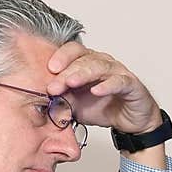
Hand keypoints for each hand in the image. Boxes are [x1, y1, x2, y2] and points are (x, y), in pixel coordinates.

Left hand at [45, 41, 161, 133]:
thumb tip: (40, 99)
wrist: (129, 120)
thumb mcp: (75, 105)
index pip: (73, 51)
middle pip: (83, 59)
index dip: (60, 57)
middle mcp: (102, 63)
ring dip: (83, 74)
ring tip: (71, 82)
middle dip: (66, 72)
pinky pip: (120, 82)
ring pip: (100, 66)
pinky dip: (108, 85)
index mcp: (87, 63)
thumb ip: (60, 99)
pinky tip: (97, 91)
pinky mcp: (131, 85)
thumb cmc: (103, 107)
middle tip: (54, 86)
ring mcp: (118, 72)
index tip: (48, 69)